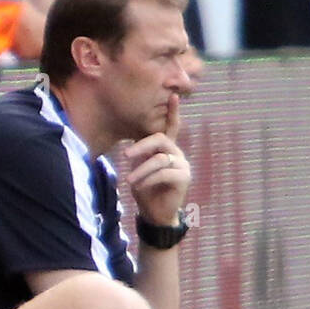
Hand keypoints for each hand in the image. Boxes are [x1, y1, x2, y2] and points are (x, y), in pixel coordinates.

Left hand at [119, 93, 190, 224]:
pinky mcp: (184, 178)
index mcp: (167, 149)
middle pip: (161, 140)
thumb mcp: (139, 168)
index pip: (172, 126)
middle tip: (125, 154)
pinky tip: (140, 187)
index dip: (173, 111)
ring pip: (159, 160)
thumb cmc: (145, 189)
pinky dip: (148, 180)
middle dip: (141, 146)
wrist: (154, 213)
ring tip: (129, 181)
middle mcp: (177, 154)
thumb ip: (140, 154)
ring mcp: (183, 165)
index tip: (173, 95)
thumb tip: (131, 146)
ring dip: (141, 170)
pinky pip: (163, 173)